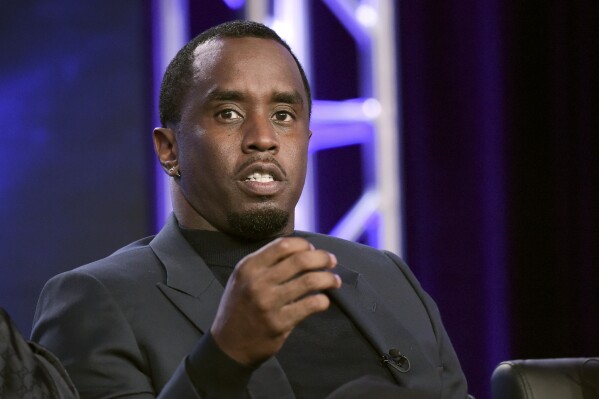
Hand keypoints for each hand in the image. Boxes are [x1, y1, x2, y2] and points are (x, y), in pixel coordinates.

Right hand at [210, 237, 340, 365]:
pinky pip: (310, 305)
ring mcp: (268, 303)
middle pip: (300, 260)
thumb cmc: (240, 307)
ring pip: (309, 281)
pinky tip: (324, 301)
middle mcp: (257, 282)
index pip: (283, 245)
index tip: (313, 249)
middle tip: (332, 261)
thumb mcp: (242, 279)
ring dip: (328, 278)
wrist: (228, 346)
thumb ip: (265, 264)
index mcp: (248, 267)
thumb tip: (302, 251)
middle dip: (322, 258)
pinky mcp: (279, 323)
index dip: (304, 245)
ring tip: (335, 281)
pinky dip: (323, 301)